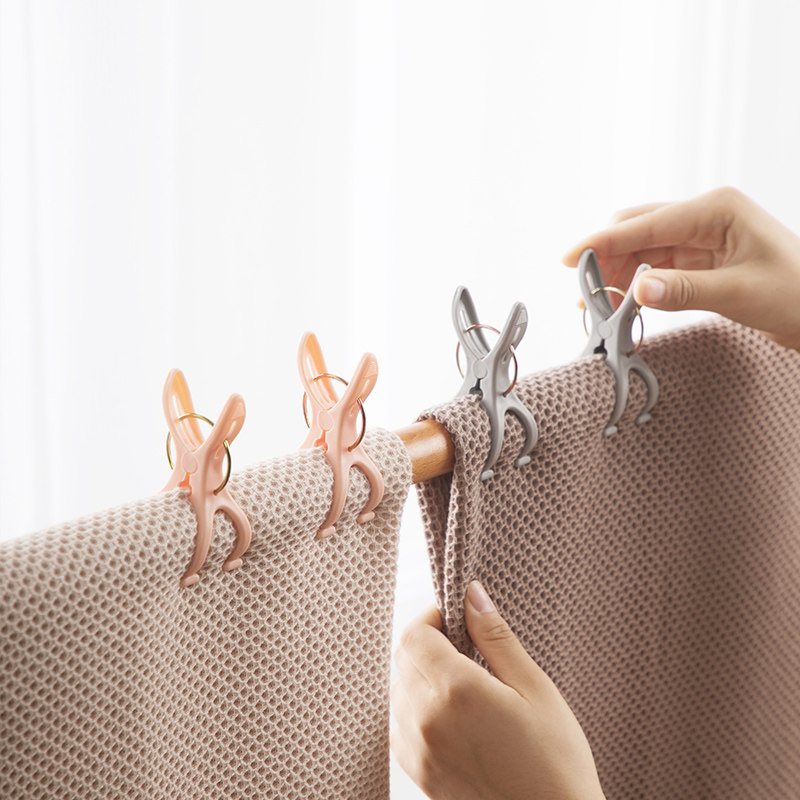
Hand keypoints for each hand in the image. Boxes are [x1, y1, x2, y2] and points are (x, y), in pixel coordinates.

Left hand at [391, 581, 605, 799]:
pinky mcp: (419, 774)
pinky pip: (400, 725)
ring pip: (399, 691)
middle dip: (429, 644)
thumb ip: (495, 637)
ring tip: (465, 685)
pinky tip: (453, 715)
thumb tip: (471, 594)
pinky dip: (417, 709)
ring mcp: (419, 751)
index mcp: (456, 692)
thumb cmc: (555, 762)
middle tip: (466, 649)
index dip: (432, 618)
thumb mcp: (535, 688)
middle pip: (404, 660)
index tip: (456, 618)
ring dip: (421, 676)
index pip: (414, 636)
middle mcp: (426, 720)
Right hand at [562, 186, 799, 350]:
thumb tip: (636, 292)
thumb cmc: (795, 294)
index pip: (646, 223)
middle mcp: (704, 215)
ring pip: (641, 249)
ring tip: (599, 305)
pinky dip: (634, 283)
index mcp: (716, 209)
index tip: (570, 259)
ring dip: (617, 273)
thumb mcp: (738, 292)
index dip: (604, 242)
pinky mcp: (698, 258)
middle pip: (637, 229)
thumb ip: (684, 291)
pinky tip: (622, 301)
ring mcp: (700, 236)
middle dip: (607, 258)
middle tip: (585, 292)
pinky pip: (654, 266)